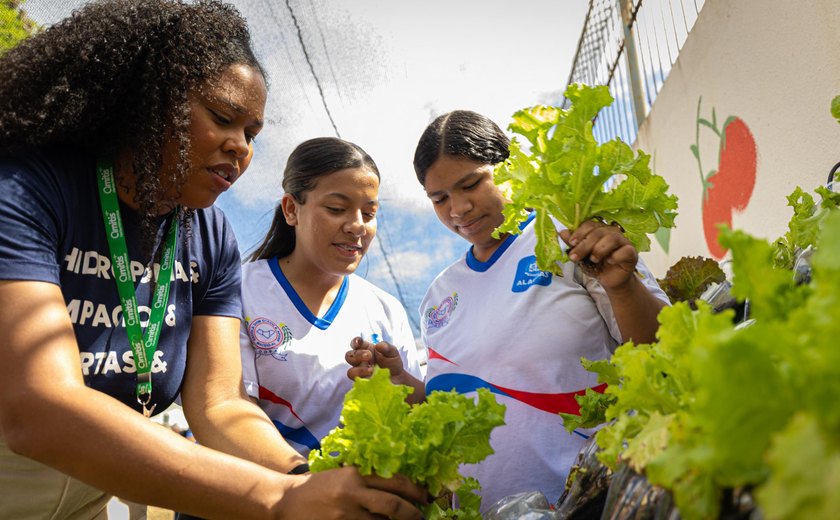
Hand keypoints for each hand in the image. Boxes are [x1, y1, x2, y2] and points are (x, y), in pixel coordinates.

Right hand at [276, 466, 426, 519]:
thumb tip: (401, 486)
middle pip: (393, 506)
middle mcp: (352, 493)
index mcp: (355, 474)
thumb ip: (368, 478)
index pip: (394, 480)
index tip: (425, 497)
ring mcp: (345, 515)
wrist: (286, 501)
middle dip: (412, 514)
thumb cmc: (319, 486)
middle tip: (421, 516)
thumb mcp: (344, 474)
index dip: (415, 491)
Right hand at [345, 337, 405, 380]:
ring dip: (359, 370)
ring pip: (350, 371)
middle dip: (357, 355)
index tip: (359, 342)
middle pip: (349, 356)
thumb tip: (378, 345)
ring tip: (371, 370)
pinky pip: (357, 383)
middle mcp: (360, 361)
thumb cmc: (392, 363)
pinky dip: (363, 380)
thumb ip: (387, 347)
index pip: (355, 343)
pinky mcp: (362, 384)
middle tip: (368, 356)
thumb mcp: (392, 352)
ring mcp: (360, 373)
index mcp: (365, 349)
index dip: (355, 342)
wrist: (398, 378)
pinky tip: (372, 378)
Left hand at [560, 220, 638, 290]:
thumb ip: (574, 244)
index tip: (571, 243)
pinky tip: (609, 261)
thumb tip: (562, 232)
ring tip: (593, 260)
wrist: (610, 280)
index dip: (580, 233)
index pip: (589, 224)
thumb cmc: (596, 265)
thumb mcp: (581, 255)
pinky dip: (616, 256)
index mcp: (599, 229)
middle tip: (575, 257)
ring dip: (599, 249)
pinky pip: (625, 250)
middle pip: (598, 232)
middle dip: (584, 245)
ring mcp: (623, 241)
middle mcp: (612, 232)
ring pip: (612, 238)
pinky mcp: (632, 252)